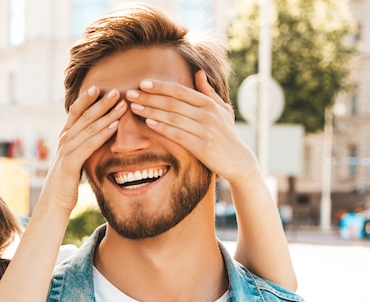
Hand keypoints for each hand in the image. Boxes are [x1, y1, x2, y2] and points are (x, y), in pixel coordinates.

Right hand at [42, 86, 126, 213]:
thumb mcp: (75, 159)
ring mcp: (66, 150)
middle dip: (101, 102)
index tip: (100, 87)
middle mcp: (64, 140)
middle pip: (84, 116)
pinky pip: (89, 145)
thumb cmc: (67, 181)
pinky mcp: (70, 162)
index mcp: (65, 137)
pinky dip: (102, 134)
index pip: (76, 112)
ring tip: (121, 104)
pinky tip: (114, 127)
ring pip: (89, 128)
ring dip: (106, 115)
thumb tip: (94, 137)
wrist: (54, 201)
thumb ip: (81, 146)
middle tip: (116, 90)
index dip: (87, 99)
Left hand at [125, 70, 259, 185]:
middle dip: (149, 98)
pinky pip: (178, 134)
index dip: (160, 86)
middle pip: (172, 103)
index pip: (180, 91)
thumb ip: (208, 92)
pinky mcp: (202, 146)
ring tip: (134, 107)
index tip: (142, 83)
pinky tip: (149, 123)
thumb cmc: (227, 134)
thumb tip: (199, 73)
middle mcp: (207, 114)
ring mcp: (205, 130)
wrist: (239, 161)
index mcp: (209, 103)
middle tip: (130, 94)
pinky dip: (163, 128)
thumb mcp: (222, 110)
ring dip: (151, 111)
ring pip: (173, 117)